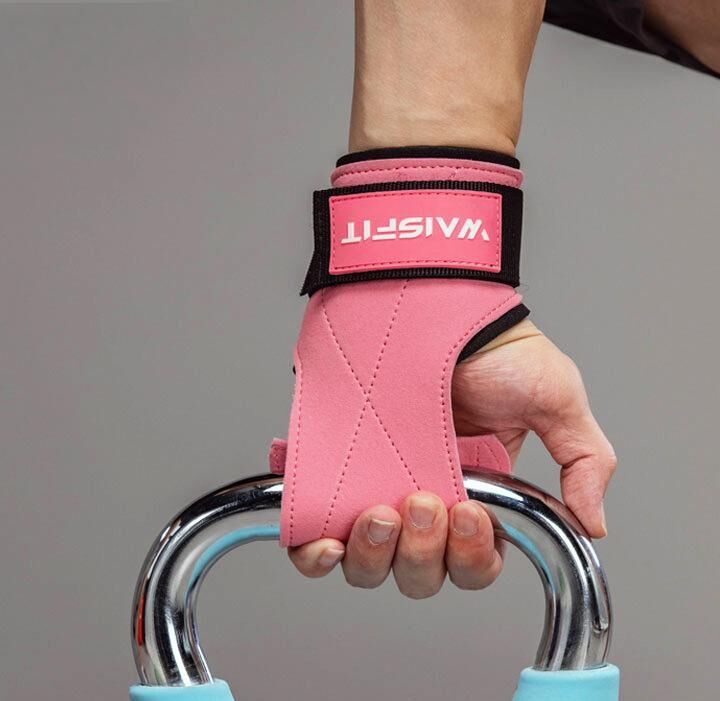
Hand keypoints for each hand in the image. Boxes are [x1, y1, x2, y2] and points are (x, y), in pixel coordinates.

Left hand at [288, 320, 616, 596]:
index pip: (471, 565)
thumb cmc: (495, 349)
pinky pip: (311, 541)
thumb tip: (593, 522)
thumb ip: (584, 462)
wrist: (435, 303)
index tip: (470, 513)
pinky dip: (314, 556)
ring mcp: (373, 492)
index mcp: (477, 498)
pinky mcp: (331, 477)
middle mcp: (423, 502)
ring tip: (379, 511)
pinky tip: (327, 542)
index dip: (470, 558)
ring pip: (368, 566)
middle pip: (418, 575)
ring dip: (374, 555)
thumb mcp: (556, 400)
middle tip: (423, 501)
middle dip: (421, 553)